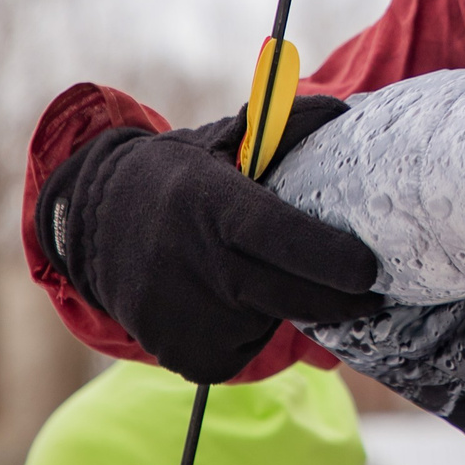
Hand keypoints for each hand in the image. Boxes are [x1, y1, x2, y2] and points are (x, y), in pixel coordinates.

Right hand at [43, 98, 382, 381]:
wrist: (93, 226)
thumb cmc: (176, 178)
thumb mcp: (221, 141)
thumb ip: (283, 128)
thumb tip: (343, 112)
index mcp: (210, 202)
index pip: (279, 236)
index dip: (330, 258)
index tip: (370, 270)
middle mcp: (193, 260)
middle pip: (291, 296)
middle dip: (340, 301)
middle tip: (368, 295)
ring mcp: (181, 313)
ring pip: (269, 323)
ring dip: (282, 309)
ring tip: (255, 277)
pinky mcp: (178, 352)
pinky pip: (242, 352)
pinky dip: (248, 334)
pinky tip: (226, 305)